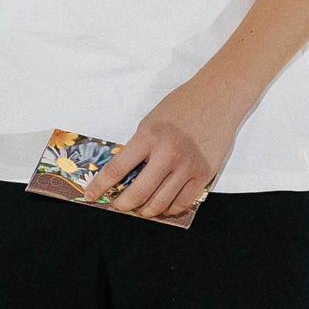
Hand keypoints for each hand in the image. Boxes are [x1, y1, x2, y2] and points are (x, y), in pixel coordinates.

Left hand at [83, 81, 242, 220]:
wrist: (218, 98)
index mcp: (149, 136)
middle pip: (137, 194)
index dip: (100, 186)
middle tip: (117, 206)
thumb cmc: (181, 106)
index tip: (91, 195)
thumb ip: (139, 148)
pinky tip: (163, 204)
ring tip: (139, 208)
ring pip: (160, 203)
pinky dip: (169, 208)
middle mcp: (168, 154)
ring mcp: (188, 166)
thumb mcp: (150, 121)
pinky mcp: (205, 174)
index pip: (117, 169)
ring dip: (145, 211)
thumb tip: (124, 177)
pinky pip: (183, 202)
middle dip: (122, 205)